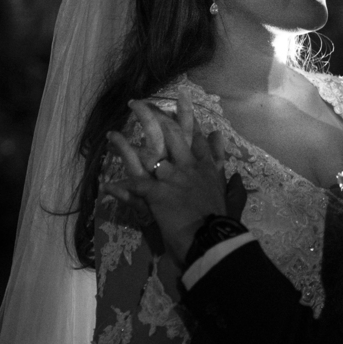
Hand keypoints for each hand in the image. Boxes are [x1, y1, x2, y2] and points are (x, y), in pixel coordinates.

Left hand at [104, 95, 228, 267]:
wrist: (213, 241)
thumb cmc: (222, 223)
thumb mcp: (232, 202)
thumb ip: (234, 188)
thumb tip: (235, 177)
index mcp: (208, 169)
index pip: (197, 138)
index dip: (189, 119)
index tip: (180, 102)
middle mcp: (190, 167)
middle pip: (172, 135)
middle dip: (154, 117)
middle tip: (138, 104)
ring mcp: (173, 178)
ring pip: (148, 153)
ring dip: (126, 146)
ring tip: (112, 135)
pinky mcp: (158, 194)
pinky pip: (135, 186)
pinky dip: (120, 187)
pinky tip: (107, 185)